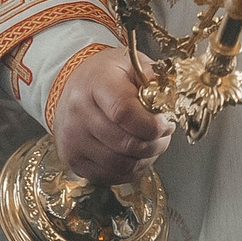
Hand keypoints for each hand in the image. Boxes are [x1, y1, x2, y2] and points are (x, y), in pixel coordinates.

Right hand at [54, 48, 173, 185]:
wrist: (75, 87)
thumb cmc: (107, 75)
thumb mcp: (131, 64)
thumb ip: (153, 79)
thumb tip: (169, 102)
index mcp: (94, 84)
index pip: (124, 112)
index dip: (152, 124)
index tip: (166, 122)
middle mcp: (78, 113)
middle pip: (125, 143)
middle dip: (155, 143)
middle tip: (164, 133)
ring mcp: (72, 140)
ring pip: (120, 165)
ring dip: (145, 159)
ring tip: (153, 144)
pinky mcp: (72, 159)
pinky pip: (110, 176)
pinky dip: (130, 170)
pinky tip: (137, 155)